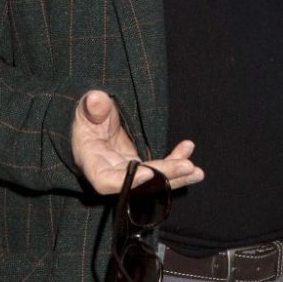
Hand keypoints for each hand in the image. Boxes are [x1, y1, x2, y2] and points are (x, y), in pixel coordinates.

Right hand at [71, 89, 203, 195]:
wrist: (92, 118)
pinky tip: (188, 149)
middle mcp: (109, 171)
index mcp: (91, 160)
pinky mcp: (138, 165)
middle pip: (137, 183)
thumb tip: (96, 98)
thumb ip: (92, 106)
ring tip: (197, 171)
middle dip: (163, 176)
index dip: (128, 181)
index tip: (149, 174)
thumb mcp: (86, 107)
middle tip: (187, 167)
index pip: (105, 180)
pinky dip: (174, 161)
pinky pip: (158, 168)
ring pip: (152, 180)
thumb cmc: (86, 113)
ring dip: (176, 176)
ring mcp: (125, 170)